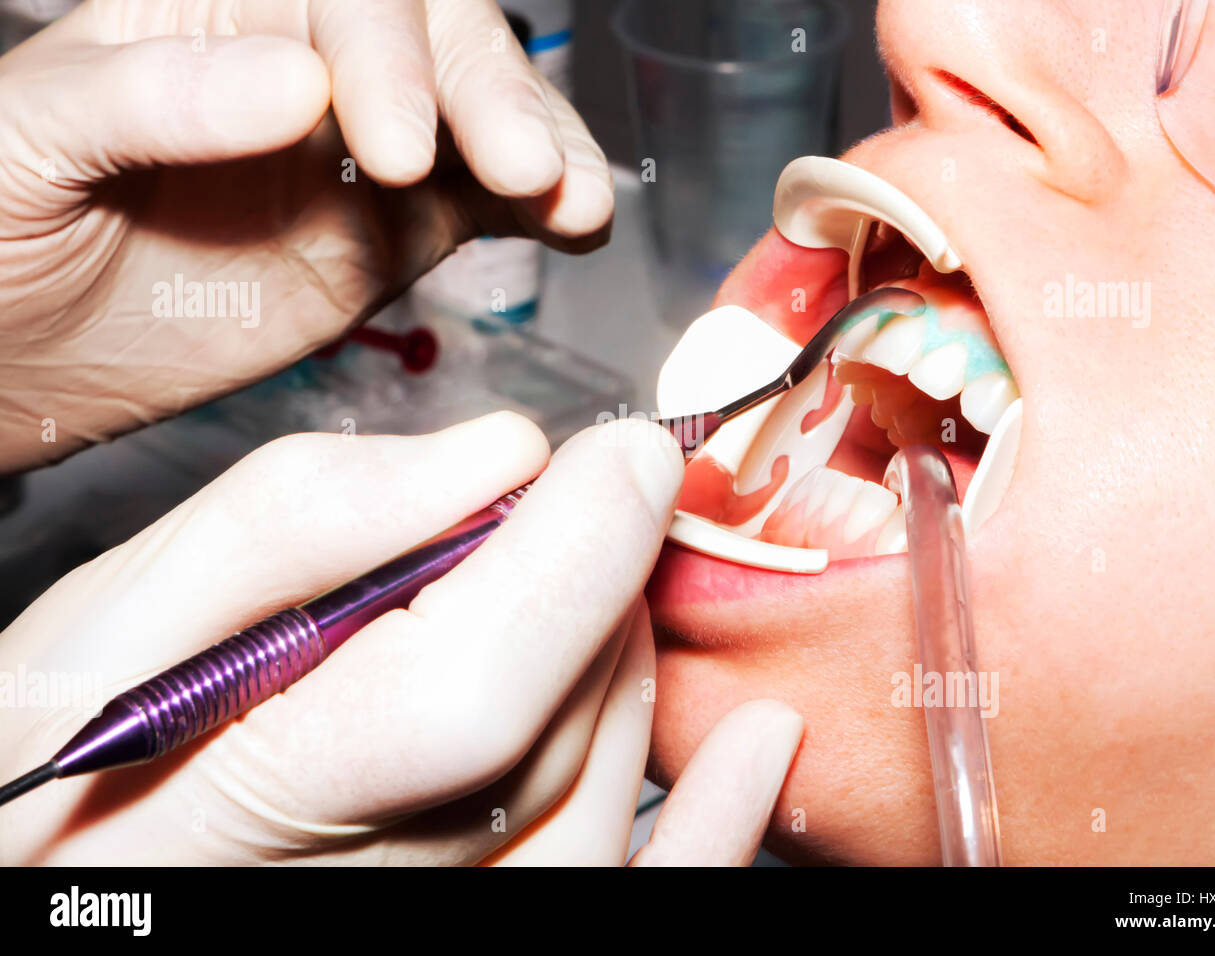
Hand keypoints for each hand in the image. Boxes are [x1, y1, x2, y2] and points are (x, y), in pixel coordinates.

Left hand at [0, 0, 613, 472]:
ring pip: (477, 124)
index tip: (397, 149)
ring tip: (576, 204)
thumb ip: (154, 98)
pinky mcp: (386, 240)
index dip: (388, 57)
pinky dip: (534, 217)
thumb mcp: (30, 137)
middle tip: (524, 169)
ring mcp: (353, 159)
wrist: (8, 359)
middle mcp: (301, 68)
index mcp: (213, 9)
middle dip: (491, 99)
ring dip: (539, 152)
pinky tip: (574, 225)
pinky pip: (478, 213)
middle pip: (432, 42)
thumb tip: (295, 82)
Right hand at [0, 416, 801, 864]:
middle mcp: (361, 884)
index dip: (577, 556)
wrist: (61, 875)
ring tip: (600, 573)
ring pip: (595, 789)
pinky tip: (759, 748)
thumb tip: (493, 459)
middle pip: (554, 725)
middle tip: (583, 495)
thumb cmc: (44, 770)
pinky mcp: (472, 929)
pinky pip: (625, 897)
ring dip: (627, 660)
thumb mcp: (100, 626)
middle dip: (599, 583)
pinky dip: (710, 830)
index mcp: (249, 798)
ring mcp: (433, 918)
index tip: (624, 452)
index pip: (479, 681)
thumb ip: (289, 526)